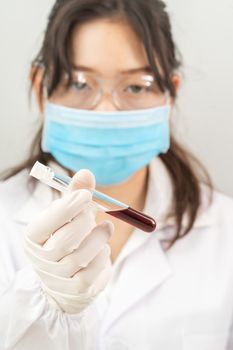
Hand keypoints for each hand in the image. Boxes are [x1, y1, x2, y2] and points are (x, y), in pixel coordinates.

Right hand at [24, 169, 113, 313]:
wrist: (67, 277)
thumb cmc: (68, 238)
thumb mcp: (70, 214)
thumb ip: (76, 194)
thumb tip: (86, 172)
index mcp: (34, 237)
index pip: (44, 223)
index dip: (67, 208)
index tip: (86, 194)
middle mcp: (41, 259)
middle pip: (64, 241)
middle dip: (84, 222)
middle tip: (95, 212)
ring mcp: (57, 278)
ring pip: (81, 257)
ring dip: (98, 238)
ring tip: (106, 228)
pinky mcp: (76, 291)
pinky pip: (93, 273)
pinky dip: (102, 257)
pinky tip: (103, 249)